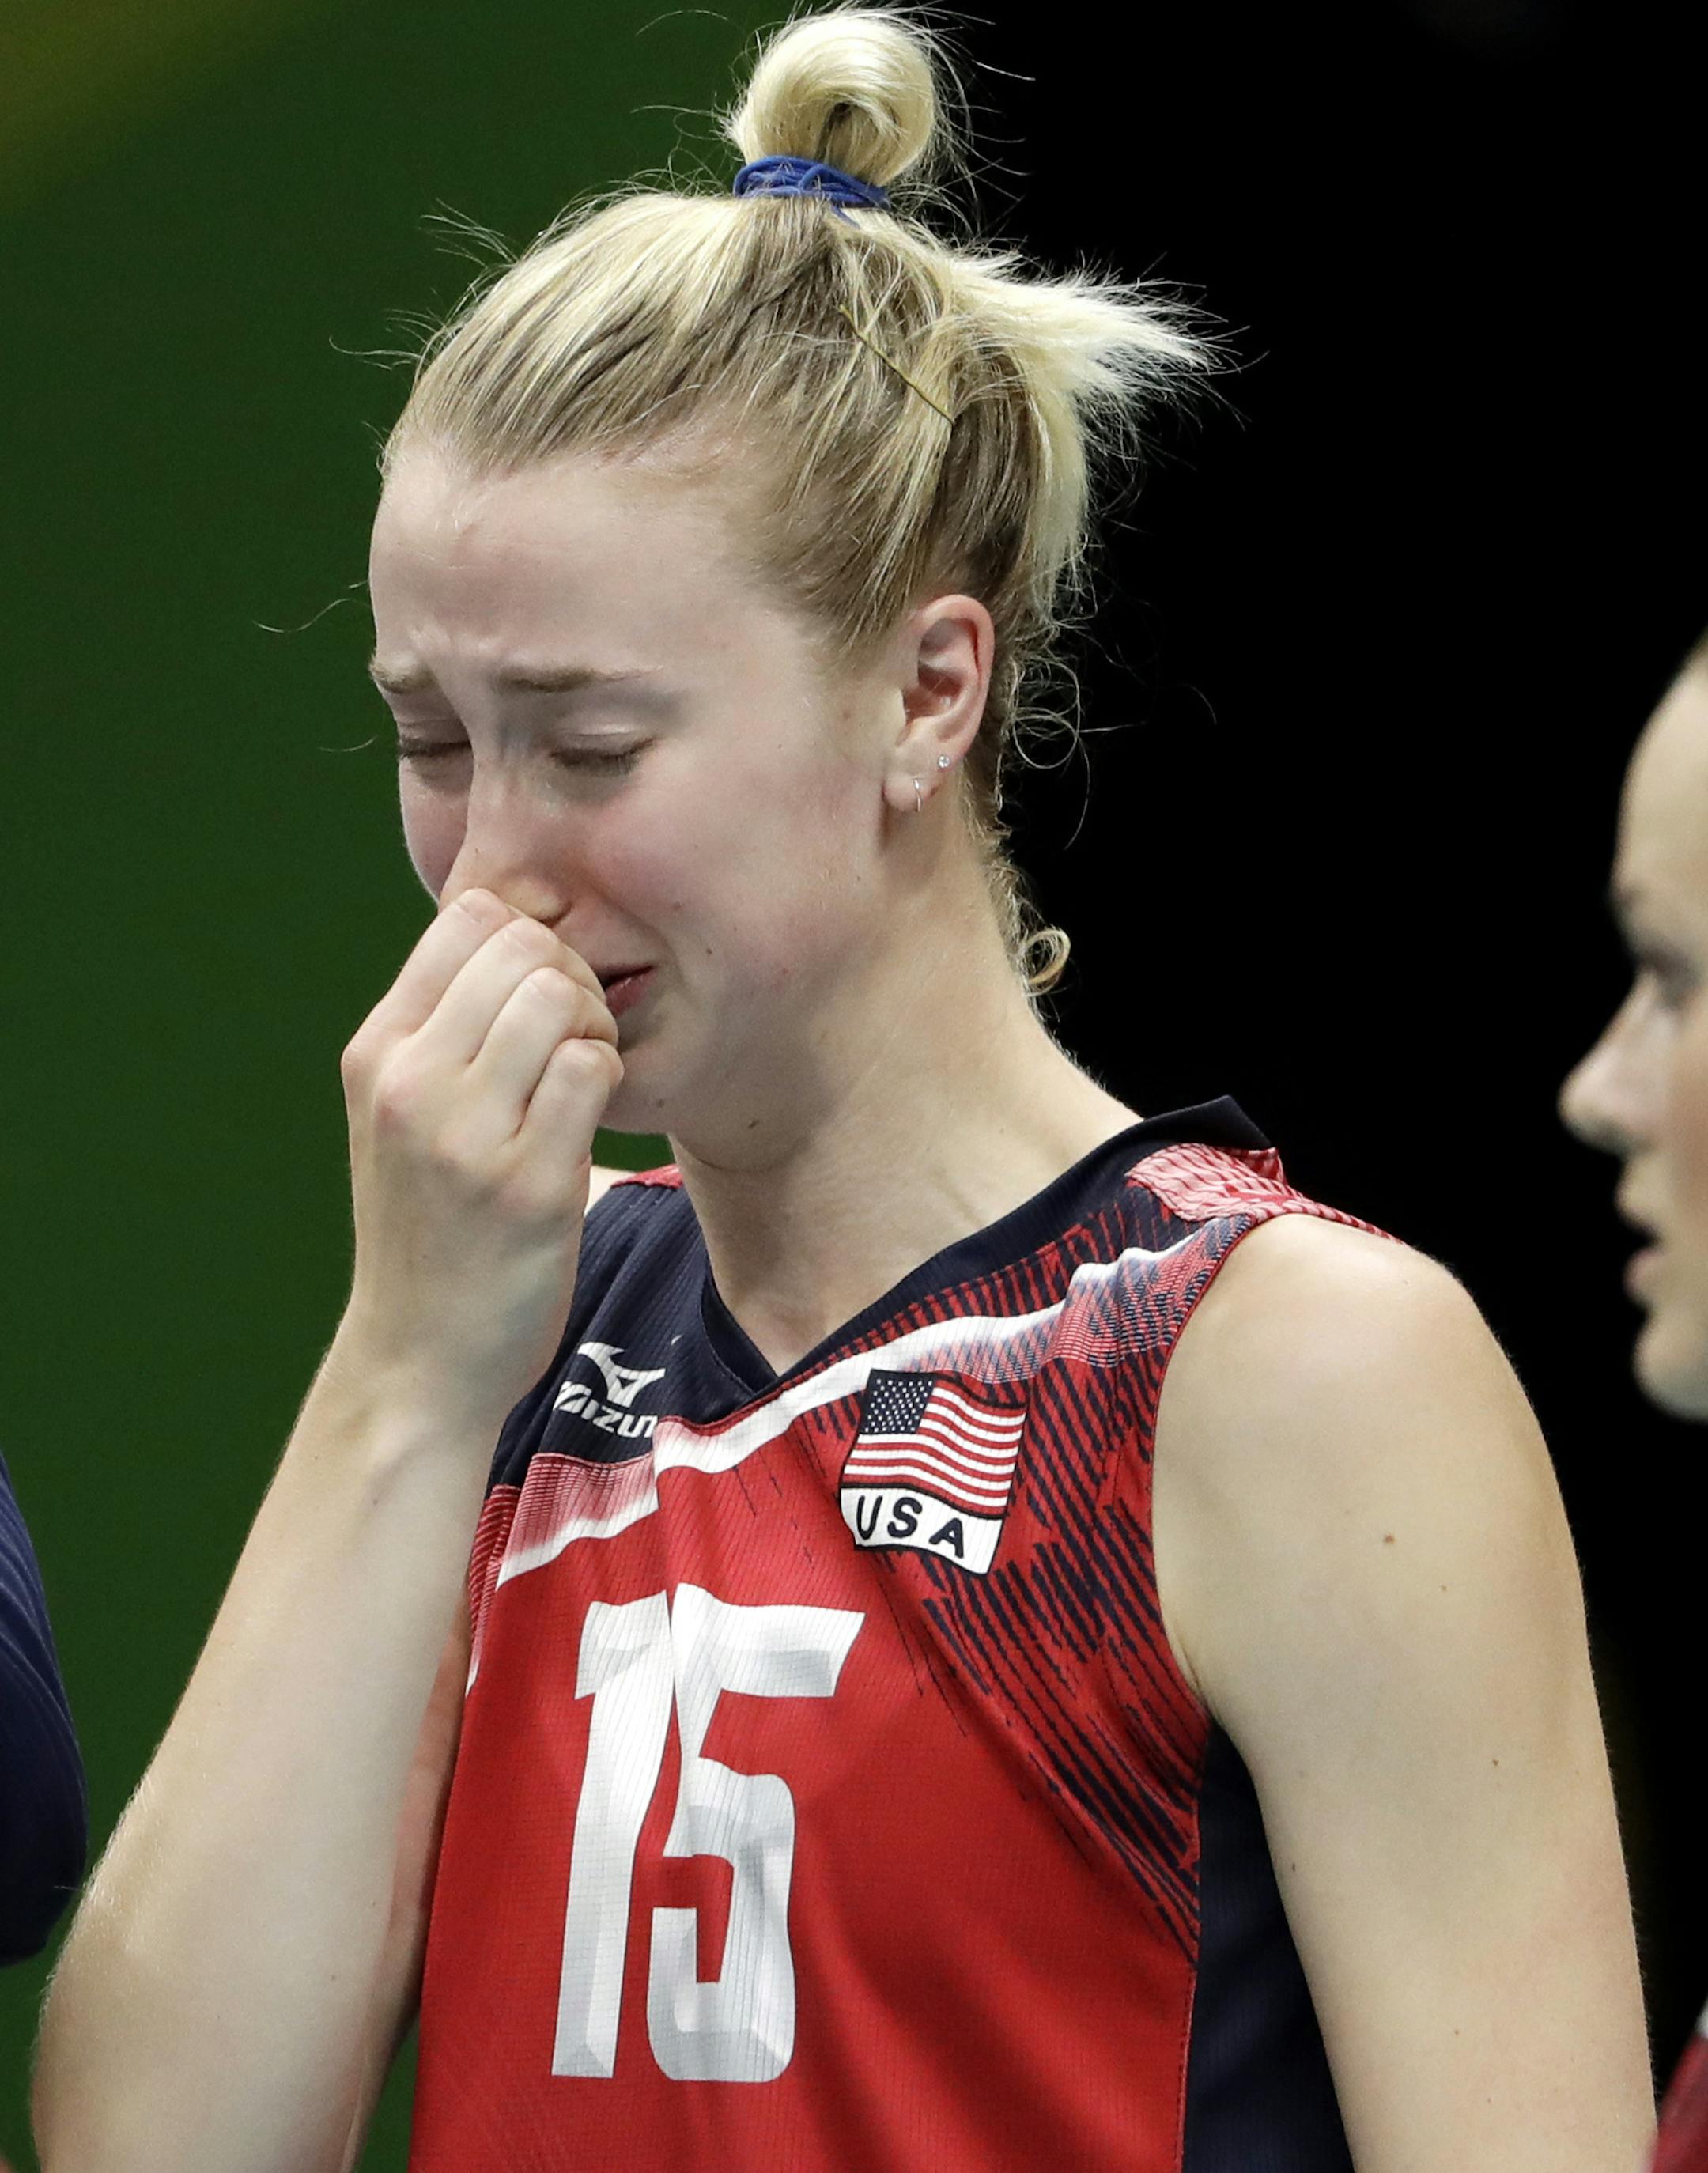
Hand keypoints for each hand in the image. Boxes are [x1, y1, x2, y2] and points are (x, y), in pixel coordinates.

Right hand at [333, 888, 621, 1428]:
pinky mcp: (527, 1184)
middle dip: (573, 977)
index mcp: (377, 1053)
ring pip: (559, 996)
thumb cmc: (429, 1229)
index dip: (530, 939)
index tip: (542, 1000)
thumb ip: (441, 1033)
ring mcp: (465, 1133)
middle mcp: (410, 1082)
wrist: (417, 1359)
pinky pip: (590, 1069)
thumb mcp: (399, 1118)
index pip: (468, 916)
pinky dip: (608, 1080)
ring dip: (595, 1027)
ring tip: (584, 1080)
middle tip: (577, 1040)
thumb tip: (519, 937)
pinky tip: (592, 1117)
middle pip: (523, 946)